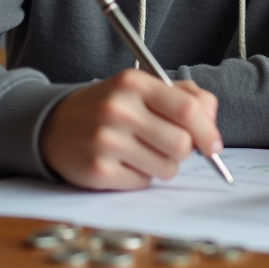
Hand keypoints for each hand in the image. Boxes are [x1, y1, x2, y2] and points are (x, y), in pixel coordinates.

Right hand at [39, 69, 221, 189]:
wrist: (54, 125)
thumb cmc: (111, 106)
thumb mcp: (143, 88)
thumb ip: (185, 96)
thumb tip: (212, 121)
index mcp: (134, 83)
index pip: (187, 109)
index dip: (208, 131)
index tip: (214, 146)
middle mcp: (118, 110)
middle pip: (181, 144)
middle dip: (184, 151)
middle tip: (168, 145)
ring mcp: (105, 141)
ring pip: (166, 168)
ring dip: (163, 165)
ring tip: (143, 152)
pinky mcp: (96, 171)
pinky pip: (143, 184)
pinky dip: (141, 177)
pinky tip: (123, 162)